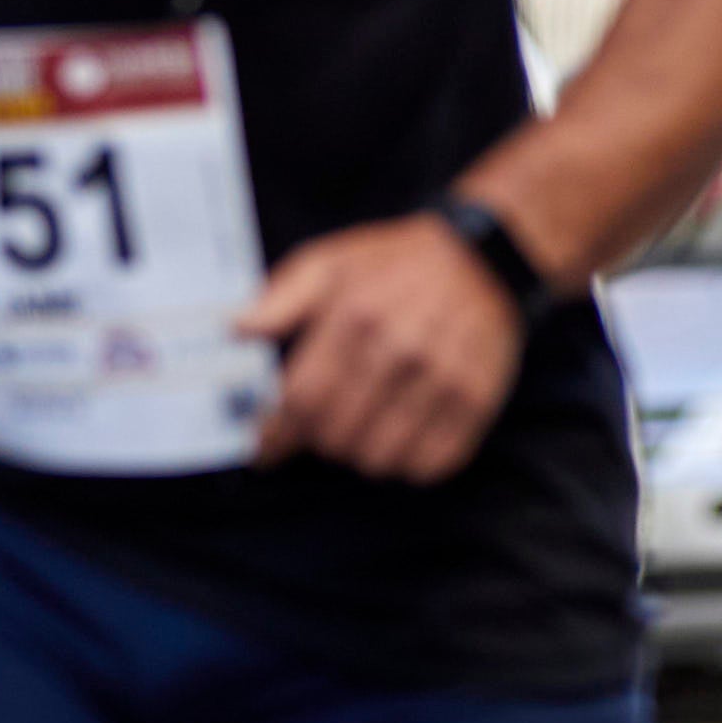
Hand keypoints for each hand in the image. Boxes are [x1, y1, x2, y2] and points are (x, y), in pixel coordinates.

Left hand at [238, 212, 526, 482]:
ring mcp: (443, 379)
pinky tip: (401, 437)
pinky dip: (407, 464)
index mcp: (355, 316)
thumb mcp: (331, 261)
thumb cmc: (397, 263)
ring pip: (379, 458)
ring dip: (359, 455)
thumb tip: (236, 330)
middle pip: (336, 435)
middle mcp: (400, 351)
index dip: (275, 434)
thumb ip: (281, 297)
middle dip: (316, 442)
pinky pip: (429, 464)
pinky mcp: (477, 400)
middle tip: (319, 431)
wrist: (484, 258)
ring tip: (361, 430)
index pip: (302, 400)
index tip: (265, 447)